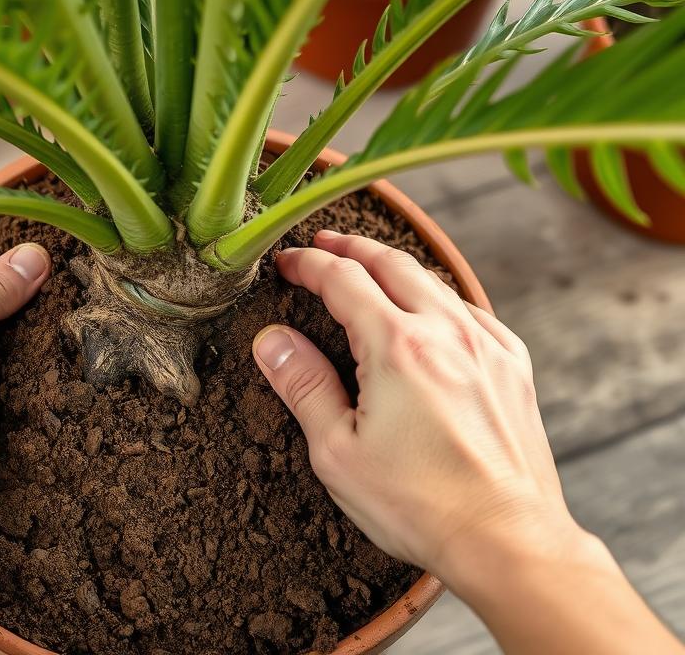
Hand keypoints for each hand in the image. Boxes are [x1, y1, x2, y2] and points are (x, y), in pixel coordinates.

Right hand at [252, 230, 585, 587]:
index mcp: (397, 347)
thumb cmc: (419, 505)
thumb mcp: (338, 452)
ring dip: (394, 266)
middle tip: (323, 243)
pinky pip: (469, 311)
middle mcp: (446, 332)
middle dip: (351, 247)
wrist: (508, 540)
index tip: (287, 262)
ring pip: (434, 281)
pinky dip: (437, 297)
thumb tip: (271, 340)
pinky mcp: (512, 366)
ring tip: (367, 267)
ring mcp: (486, 345)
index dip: (309, 264)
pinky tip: (428, 310)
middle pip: (392, 264)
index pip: (343, 280)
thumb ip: (304, 386)